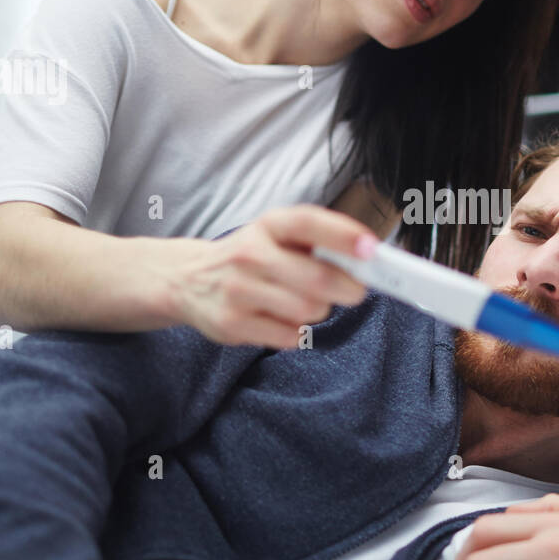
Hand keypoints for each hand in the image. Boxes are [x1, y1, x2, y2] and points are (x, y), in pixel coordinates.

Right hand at [169, 204, 376, 348]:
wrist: (187, 280)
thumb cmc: (250, 257)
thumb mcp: (275, 235)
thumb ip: (317, 242)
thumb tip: (368, 259)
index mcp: (267, 225)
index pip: (307, 223)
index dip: (342, 235)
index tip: (371, 249)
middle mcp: (250, 254)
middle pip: (317, 279)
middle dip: (348, 288)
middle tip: (355, 291)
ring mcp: (238, 290)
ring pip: (308, 310)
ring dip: (320, 311)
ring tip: (306, 303)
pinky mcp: (232, 323)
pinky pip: (289, 336)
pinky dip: (297, 332)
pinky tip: (283, 319)